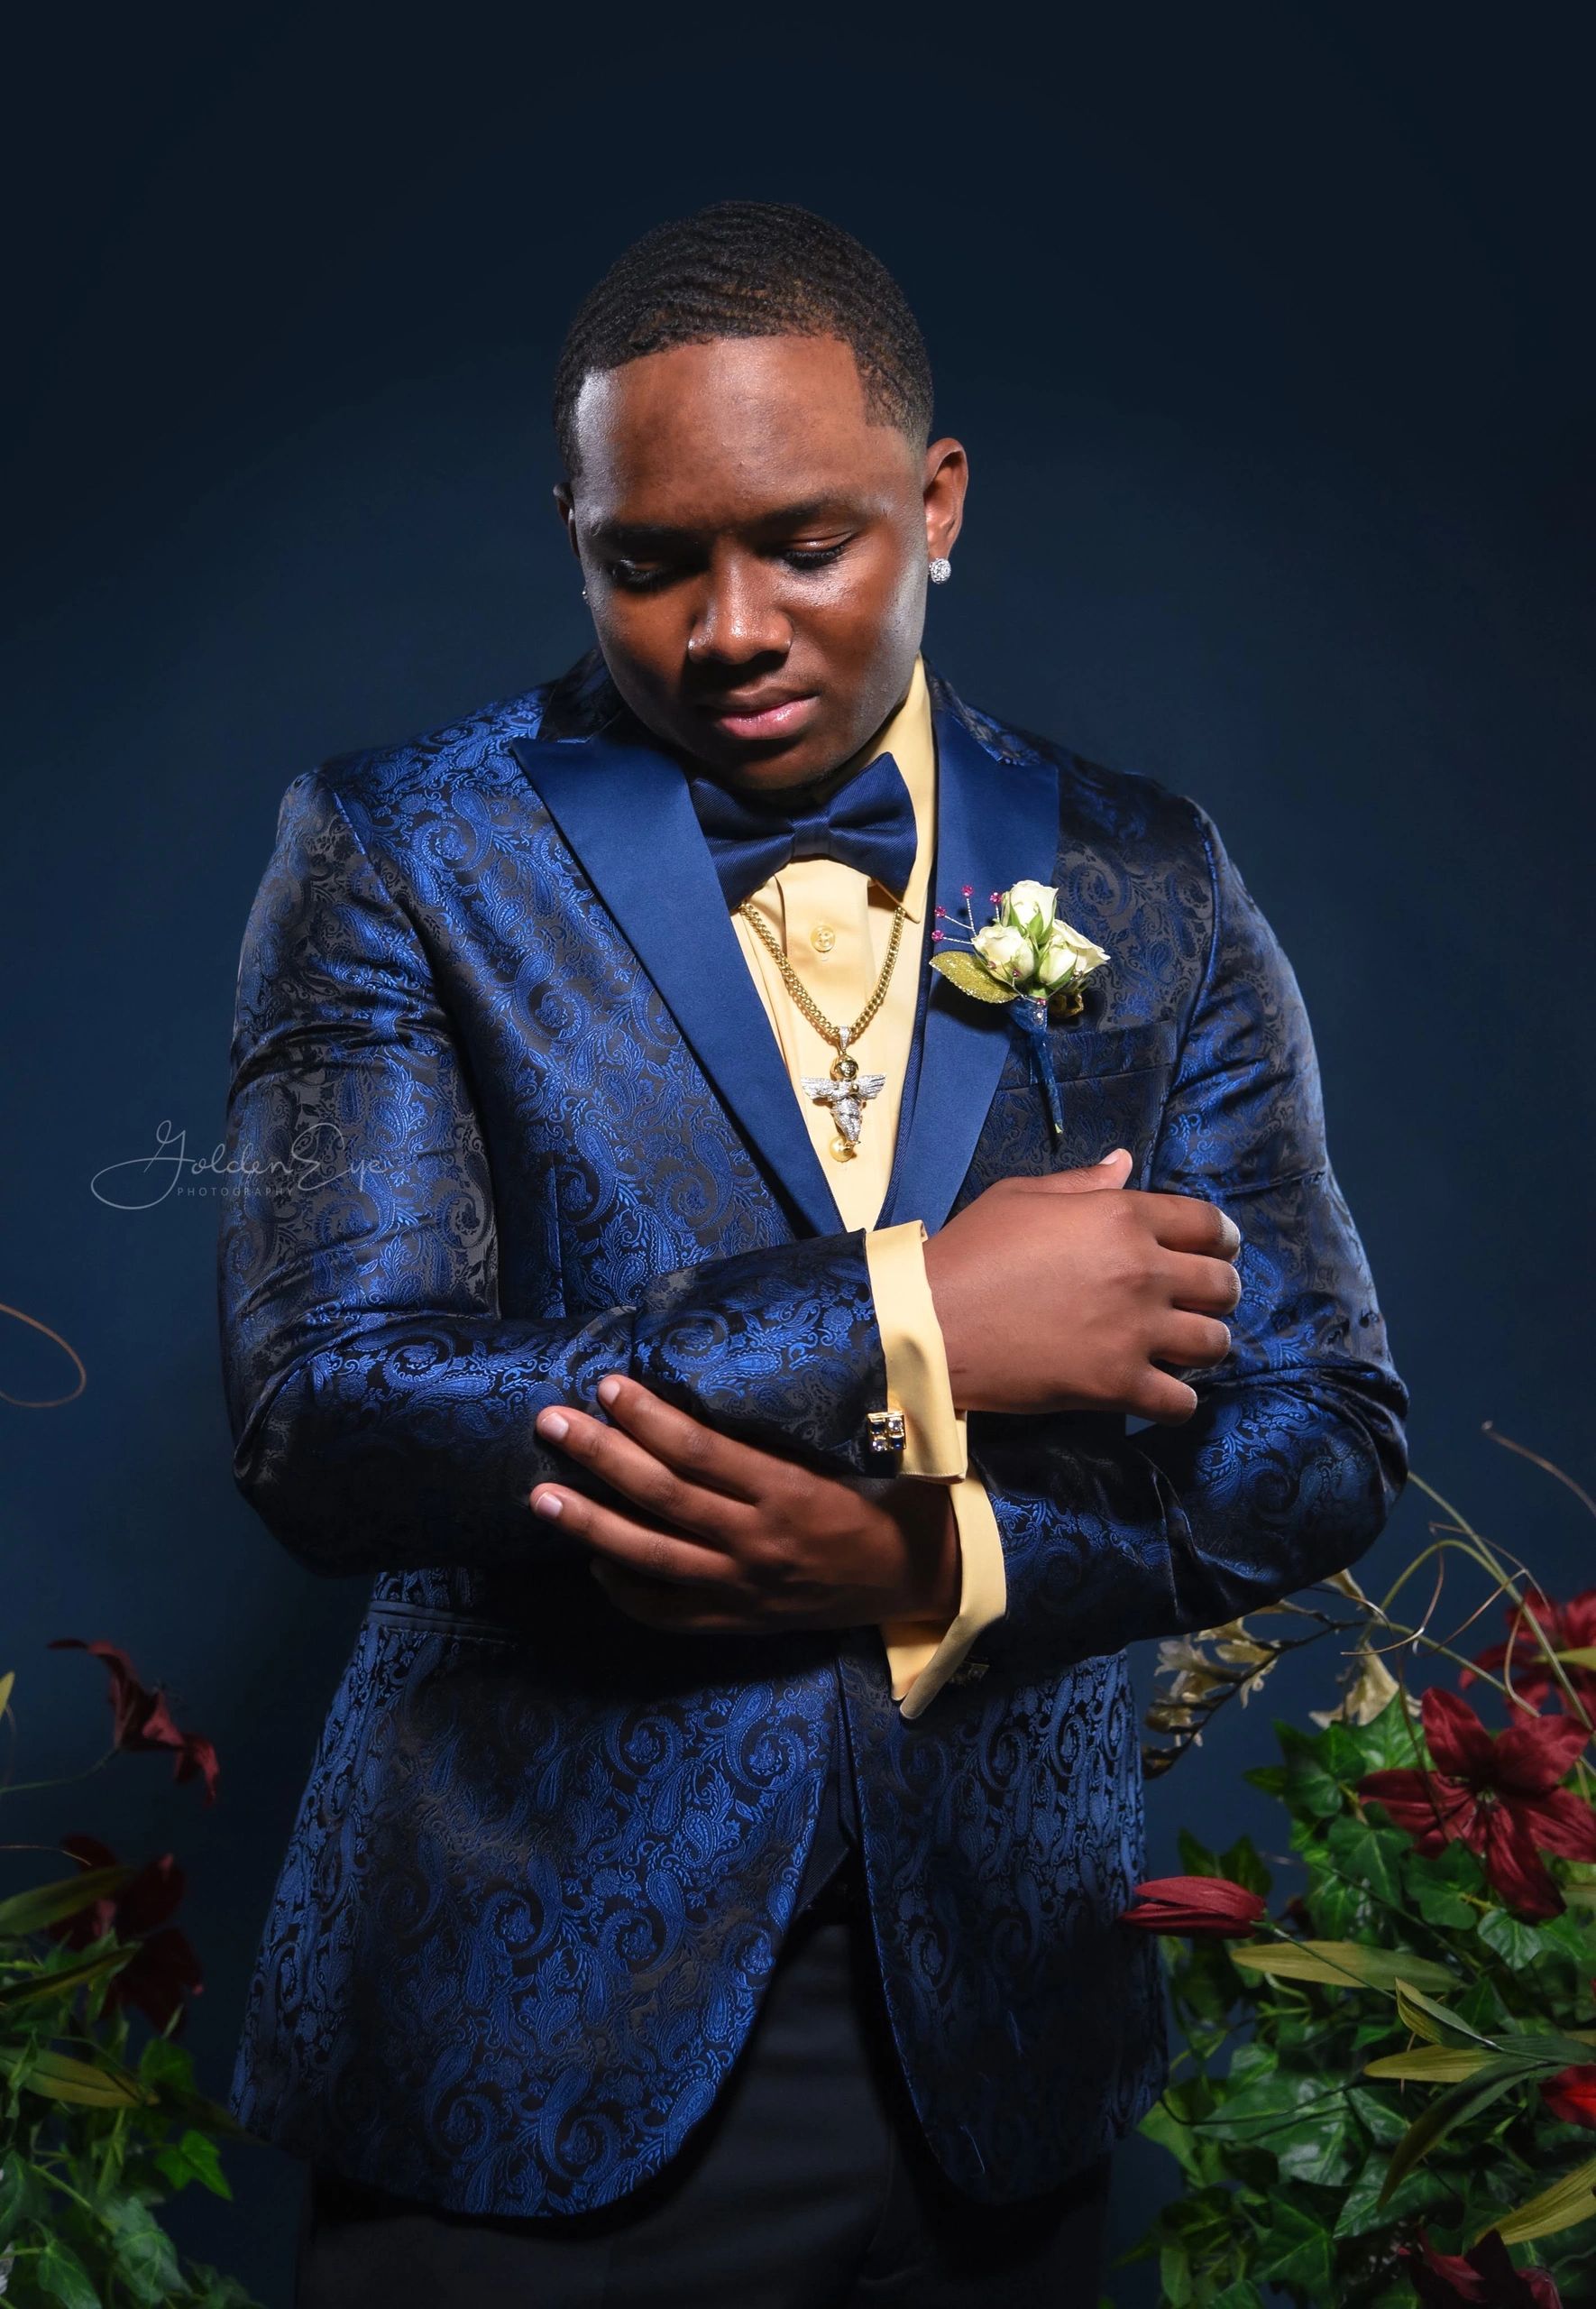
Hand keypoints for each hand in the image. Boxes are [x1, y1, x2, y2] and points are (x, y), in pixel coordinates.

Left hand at [529, 1375, 959, 1633]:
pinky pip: (670, 1612)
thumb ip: (794, 1427)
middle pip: (661, 1496)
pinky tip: (593, 1562)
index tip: (608, 1386)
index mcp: (789, 1492)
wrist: (926, 1579)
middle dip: (599, 1456)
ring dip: (590, 1524)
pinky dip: (626, 1590)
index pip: (700, 1451)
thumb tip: (727, 1376)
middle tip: (551, 1422)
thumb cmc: (894, 1498)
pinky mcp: (742, 1621)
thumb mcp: (857, 1451)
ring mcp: (745, 1588)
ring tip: (541, 1496)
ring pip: (651, 1556)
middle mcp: (759, 1543)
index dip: (648, 1418)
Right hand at [922, 1147, 1242, 1423]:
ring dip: (1207, 1343)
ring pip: (1215, 1342)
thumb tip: (1124, 1163)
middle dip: (1219, 1291)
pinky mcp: (1118, 1385)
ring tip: (1186, 1347)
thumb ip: (1081, 1183)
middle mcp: (1142, 1270)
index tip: (1219, 1248)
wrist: (930, 1322)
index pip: (1206, 1223)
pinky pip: (1181, 1402)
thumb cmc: (969, 1252)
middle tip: (1201, 1301)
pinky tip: (1163, 1394)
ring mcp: (1134, 1331)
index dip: (1220, 1237)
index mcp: (1121, 1216)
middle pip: (1222, 1284)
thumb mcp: (1020, 1196)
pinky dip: (1179, 1401)